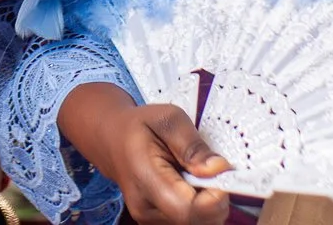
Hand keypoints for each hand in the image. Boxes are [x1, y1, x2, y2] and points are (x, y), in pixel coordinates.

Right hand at [59, 84, 230, 224]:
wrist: (112, 140)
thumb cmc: (139, 127)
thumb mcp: (167, 119)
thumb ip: (192, 144)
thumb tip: (218, 169)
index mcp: (144, 179)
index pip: (188, 209)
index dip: (215, 196)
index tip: (220, 172)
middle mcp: (146, 208)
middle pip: (198, 220)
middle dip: (215, 197)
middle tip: (208, 168)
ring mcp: (151, 220)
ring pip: (199, 223)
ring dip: (208, 202)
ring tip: (195, 174)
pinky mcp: (159, 223)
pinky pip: (193, 221)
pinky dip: (201, 206)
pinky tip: (190, 186)